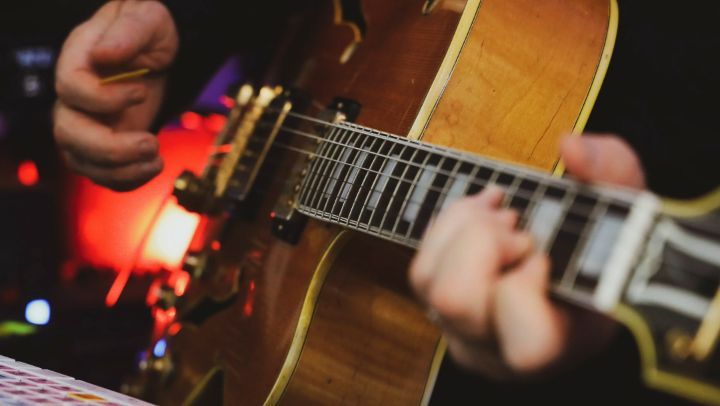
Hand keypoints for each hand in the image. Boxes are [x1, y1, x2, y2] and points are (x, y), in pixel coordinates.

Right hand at [54, 0, 178, 190]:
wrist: (159, 53)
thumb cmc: (149, 31)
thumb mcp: (146, 18)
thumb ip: (129, 32)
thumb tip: (105, 55)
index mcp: (78, 61)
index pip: (70, 87)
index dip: (104, 98)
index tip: (141, 92)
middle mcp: (76, 98)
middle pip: (68, 133)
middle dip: (109, 148)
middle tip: (150, 143)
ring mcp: (87, 125)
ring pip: (82, 161)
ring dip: (120, 171)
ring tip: (156, 159)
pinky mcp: (105, 145)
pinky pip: (102, 175)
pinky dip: (126, 180)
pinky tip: (153, 166)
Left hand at [409, 134, 645, 377]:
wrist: (577, 268)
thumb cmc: (605, 248)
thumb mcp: (627, 207)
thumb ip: (612, 171)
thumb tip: (570, 149)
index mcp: (561, 345)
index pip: (527, 343)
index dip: (524, 287)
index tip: (543, 254)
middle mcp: (502, 351)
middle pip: (455, 301)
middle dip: (483, 243)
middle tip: (518, 226)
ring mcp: (463, 332)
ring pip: (426, 280)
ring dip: (462, 228)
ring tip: (503, 215)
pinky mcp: (439, 310)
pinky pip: (421, 266)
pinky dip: (449, 225)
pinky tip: (484, 212)